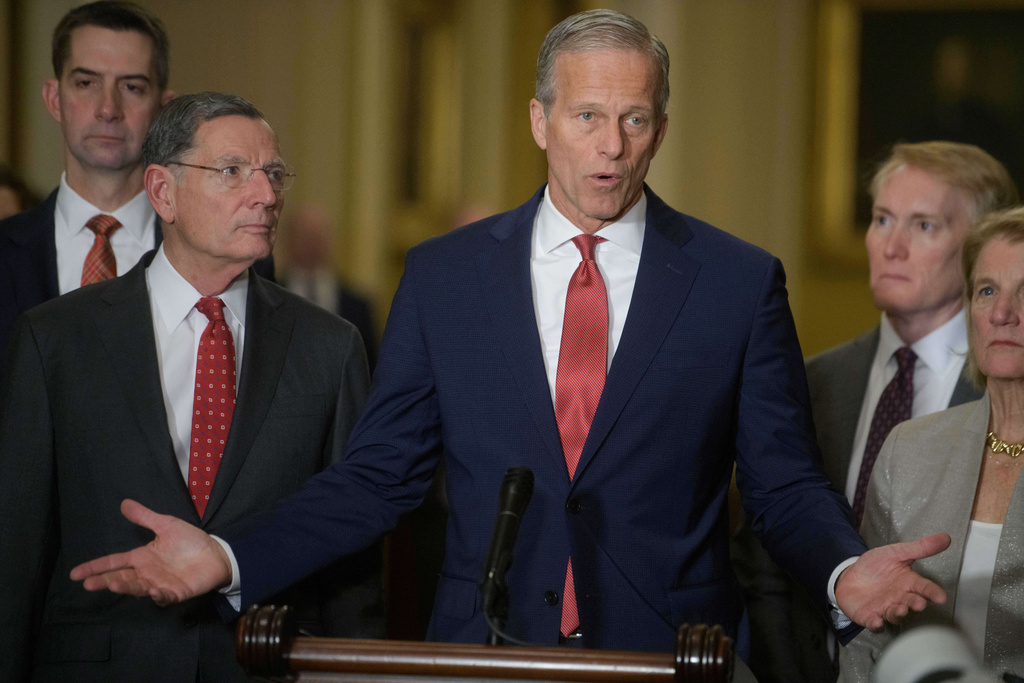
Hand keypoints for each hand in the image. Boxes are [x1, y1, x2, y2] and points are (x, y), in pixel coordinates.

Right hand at [69, 499, 231, 605]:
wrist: (216, 553)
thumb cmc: (190, 541)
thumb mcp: (166, 525)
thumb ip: (145, 517)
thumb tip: (124, 503)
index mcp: (142, 557)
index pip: (114, 562)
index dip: (95, 567)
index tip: (75, 574)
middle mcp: (146, 573)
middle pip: (121, 578)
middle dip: (104, 581)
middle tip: (89, 584)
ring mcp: (159, 584)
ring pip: (138, 588)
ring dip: (126, 587)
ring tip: (113, 583)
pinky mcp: (175, 593)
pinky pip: (164, 596)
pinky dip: (158, 595)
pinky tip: (153, 591)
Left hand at [835, 532, 950, 630]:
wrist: (850, 576)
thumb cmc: (876, 566)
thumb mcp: (896, 553)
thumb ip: (919, 548)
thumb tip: (946, 537)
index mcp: (908, 583)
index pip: (924, 588)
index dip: (933, 593)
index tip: (941, 597)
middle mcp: (900, 598)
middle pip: (911, 603)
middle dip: (916, 604)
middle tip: (918, 603)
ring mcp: (885, 609)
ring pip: (895, 615)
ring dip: (898, 614)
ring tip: (900, 609)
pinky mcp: (870, 617)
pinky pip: (874, 623)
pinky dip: (876, 624)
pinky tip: (876, 622)